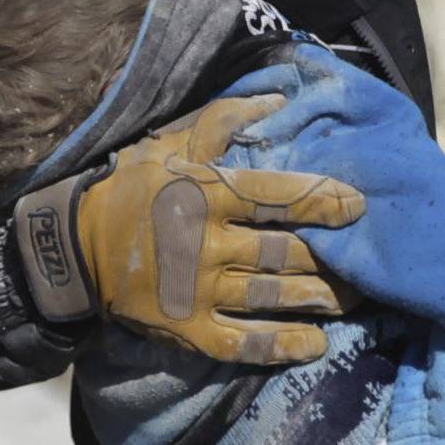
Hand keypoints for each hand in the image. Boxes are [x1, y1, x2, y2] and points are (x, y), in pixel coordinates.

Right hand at [22, 93, 366, 362]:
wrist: (75, 245)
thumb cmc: (133, 187)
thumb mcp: (171, 143)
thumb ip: (224, 120)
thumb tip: (276, 98)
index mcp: (205, 194)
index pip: (274, 196)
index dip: (320, 200)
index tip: (359, 205)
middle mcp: (205, 243)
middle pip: (282, 251)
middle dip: (330, 257)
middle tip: (369, 260)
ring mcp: (196, 290)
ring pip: (270, 296)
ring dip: (316, 299)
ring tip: (353, 299)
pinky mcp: (187, 328)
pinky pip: (241, 342)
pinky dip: (280, 346)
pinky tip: (314, 344)